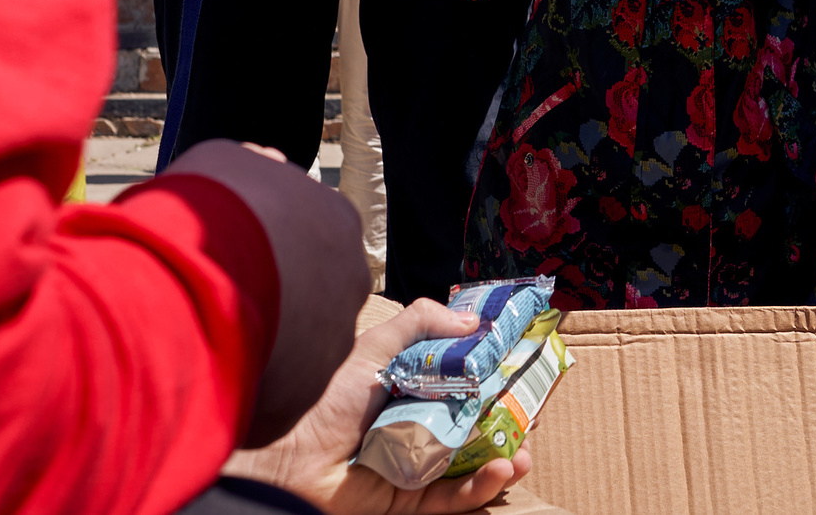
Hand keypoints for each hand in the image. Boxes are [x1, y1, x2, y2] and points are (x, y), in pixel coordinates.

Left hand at [224, 298, 530, 514]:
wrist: (283, 451)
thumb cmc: (324, 395)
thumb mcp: (376, 347)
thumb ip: (421, 323)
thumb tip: (473, 319)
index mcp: (409, 390)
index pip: (462, 384)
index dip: (494, 380)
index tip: (523, 371)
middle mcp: (414, 427)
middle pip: (472, 427)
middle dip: (506, 423)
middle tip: (532, 414)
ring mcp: (412, 466)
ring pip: (468, 466)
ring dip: (503, 459)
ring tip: (525, 450)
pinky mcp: (407, 501)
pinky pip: (451, 498)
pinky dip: (479, 487)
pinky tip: (502, 470)